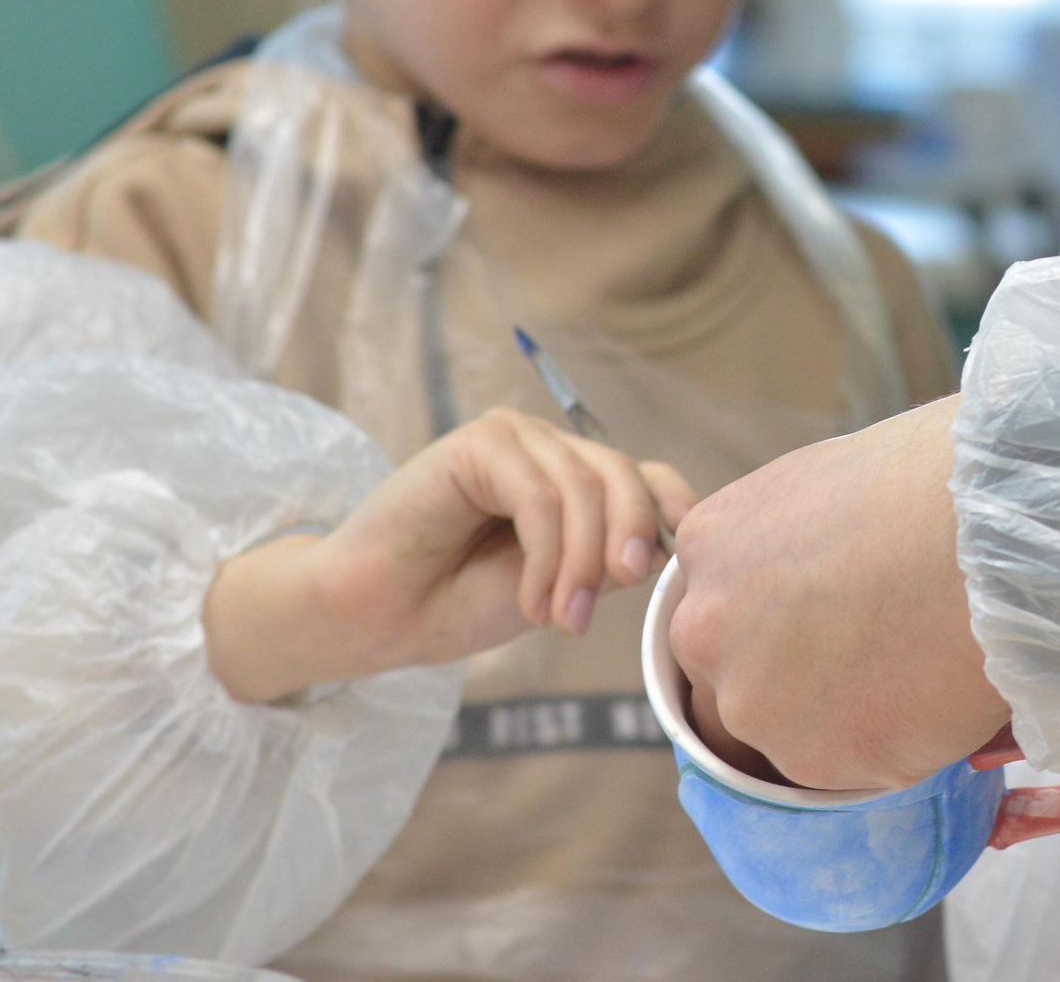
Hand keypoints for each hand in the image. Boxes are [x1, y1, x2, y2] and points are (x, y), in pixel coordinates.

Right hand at [204, 407, 695, 703]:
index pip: (646, 476)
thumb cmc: (458, 602)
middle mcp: (547, 449)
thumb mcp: (556, 587)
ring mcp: (513, 439)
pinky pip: (539, 495)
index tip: (683, 560)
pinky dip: (547, 556)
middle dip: (622, 547)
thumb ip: (605, 561)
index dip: (672, 508)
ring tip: (561, 620)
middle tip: (596, 615)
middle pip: (623, 476)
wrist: (376, 616)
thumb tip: (662, 547)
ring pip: (584, 489)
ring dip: (579, 565)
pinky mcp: (478, 442)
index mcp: (572, 478)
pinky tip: (532, 602)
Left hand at [667, 399, 1008, 791]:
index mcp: (710, 544)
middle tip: (863, 669)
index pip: (720, 612)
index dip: (774, 627)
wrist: (996, 533)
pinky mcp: (810, 758)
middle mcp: (706, 626)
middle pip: (730, 680)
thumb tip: (815, 581)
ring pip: (780, 734)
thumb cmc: (936, 481)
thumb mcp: (829, 483)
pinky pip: (839, 769)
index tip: (824, 628)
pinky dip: (880, 750)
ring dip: (833, 723)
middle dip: (787, 683)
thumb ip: (793, 544)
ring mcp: (753, 699)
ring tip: (909, 683)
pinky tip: (929, 703)